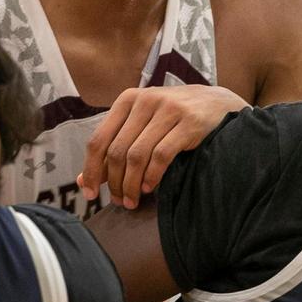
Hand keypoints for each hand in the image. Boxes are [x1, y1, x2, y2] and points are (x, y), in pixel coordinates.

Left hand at [78, 85, 247, 207]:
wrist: (218, 104)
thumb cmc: (175, 118)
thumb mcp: (142, 124)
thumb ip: (114, 147)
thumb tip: (82, 180)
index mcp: (128, 100)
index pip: (99, 139)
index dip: (91, 170)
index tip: (89, 194)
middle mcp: (145, 101)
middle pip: (117, 151)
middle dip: (114, 183)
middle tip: (118, 202)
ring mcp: (168, 109)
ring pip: (137, 155)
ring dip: (131, 184)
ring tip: (132, 200)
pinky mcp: (189, 122)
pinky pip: (161, 155)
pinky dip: (152, 176)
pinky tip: (149, 187)